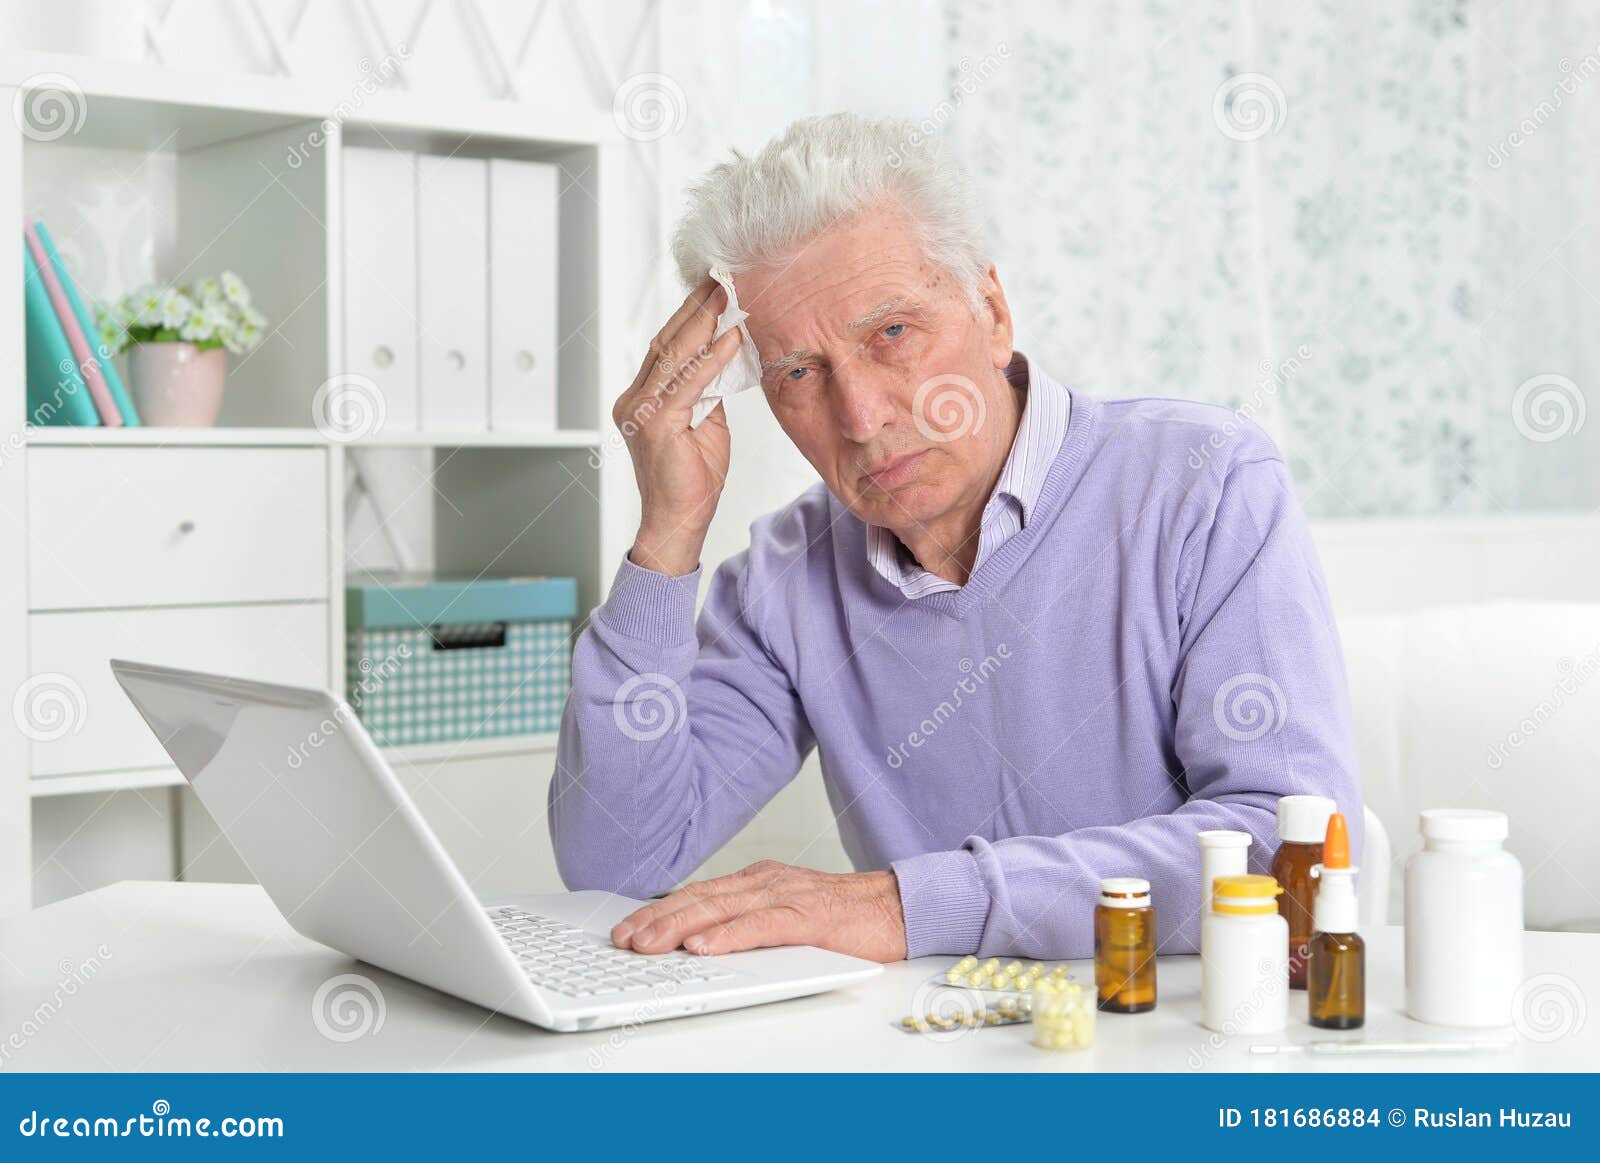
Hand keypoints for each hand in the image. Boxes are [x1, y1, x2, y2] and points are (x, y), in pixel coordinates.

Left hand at [610, 861, 907, 962]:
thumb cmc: (847, 918)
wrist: (901, 907)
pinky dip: (728, 936)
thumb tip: (703, 944)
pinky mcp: (810, 916)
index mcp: (759, 881)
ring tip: (647, 944)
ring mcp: (788, 895)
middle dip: (656, 919)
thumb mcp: (788, 914)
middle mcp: (767, 882)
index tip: (627, 928)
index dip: (659, 910)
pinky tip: (702, 946)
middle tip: (623, 940)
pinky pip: (761, 925)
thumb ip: (752, 923)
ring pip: (722, 908)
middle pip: (700, 898)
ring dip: (679, 927)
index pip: (698, 893)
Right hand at [614, 274, 743, 576]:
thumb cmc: (692, 482)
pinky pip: (688, 383)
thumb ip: (707, 392)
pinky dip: (711, 359)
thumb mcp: (706, 425)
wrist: (678, 524)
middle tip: (722, 276)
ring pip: (675, 356)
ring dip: (704, 322)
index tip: (713, 287)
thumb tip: (724, 360)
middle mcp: (634, 400)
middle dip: (696, 307)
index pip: (667, 347)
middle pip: (667, 342)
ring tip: (728, 294)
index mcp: (642, 398)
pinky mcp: (654, 425)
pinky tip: (731, 338)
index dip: (689, 315)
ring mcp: (640, 411)